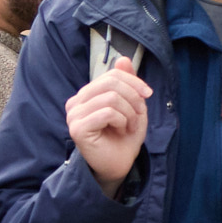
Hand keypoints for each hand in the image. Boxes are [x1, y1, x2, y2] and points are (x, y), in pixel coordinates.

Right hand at [65, 55, 150, 193]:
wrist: (120, 164)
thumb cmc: (124, 136)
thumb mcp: (132, 105)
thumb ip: (126, 82)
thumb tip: (123, 59)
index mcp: (86, 94)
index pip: (111, 75)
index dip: (134, 82)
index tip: (148, 94)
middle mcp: (75, 103)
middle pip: (111, 84)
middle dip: (134, 98)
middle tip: (139, 115)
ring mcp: (73, 116)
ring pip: (111, 98)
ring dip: (130, 113)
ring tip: (129, 125)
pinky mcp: (77, 129)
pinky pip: (107, 113)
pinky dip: (122, 121)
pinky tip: (121, 131)